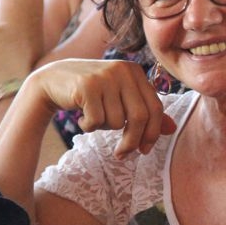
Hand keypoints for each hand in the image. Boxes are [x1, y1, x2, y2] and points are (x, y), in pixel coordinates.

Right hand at [25, 58, 175, 157]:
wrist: (53, 80)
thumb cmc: (92, 93)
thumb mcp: (121, 99)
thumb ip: (145, 112)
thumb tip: (172, 129)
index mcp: (136, 72)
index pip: (155, 108)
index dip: (152, 133)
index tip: (144, 150)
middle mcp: (123, 70)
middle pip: (140, 117)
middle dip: (132, 141)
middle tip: (122, 154)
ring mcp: (105, 76)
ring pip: (117, 121)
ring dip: (105, 128)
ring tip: (94, 117)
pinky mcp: (87, 86)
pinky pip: (97, 120)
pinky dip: (89, 126)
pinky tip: (82, 116)